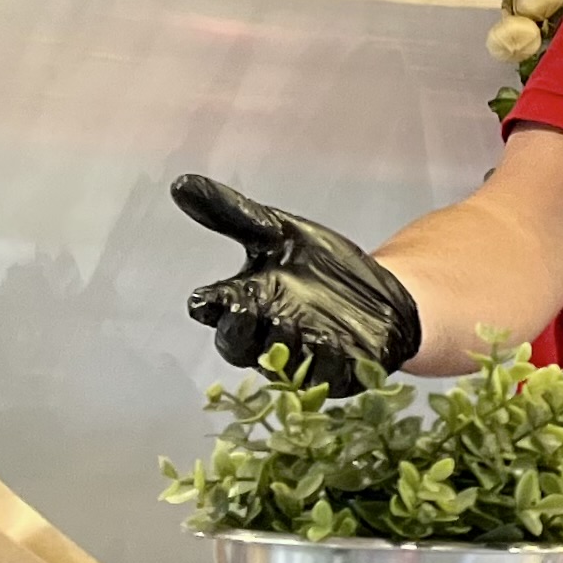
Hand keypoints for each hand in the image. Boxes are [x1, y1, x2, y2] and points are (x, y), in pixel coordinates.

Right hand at [174, 175, 422, 393]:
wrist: (379, 294)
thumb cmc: (320, 267)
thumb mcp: (279, 232)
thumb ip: (234, 215)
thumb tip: (183, 184)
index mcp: (244, 302)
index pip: (212, 308)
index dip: (207, 305)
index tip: (205, 299)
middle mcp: (265, 334)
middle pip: (237, 343)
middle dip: (240, 330)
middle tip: (249, 311)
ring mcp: (299, 358)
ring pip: (278, 364)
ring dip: (283, 347)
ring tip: (292, 324)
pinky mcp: (337, 374)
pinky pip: (325, 378)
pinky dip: (327, 365)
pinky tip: (333, 344)